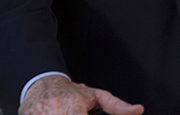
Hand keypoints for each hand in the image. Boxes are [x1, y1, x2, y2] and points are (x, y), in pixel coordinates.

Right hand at [20, 75, 143, 114]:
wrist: (43, 84)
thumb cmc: (73, 93)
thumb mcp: (97, 96)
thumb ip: (117, 106)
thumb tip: (138, 110)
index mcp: (74, 102)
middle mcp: (55, 107)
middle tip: (80, 111)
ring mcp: (39, 112)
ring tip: (67, 111)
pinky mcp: (26, 114)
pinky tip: (56, 113)